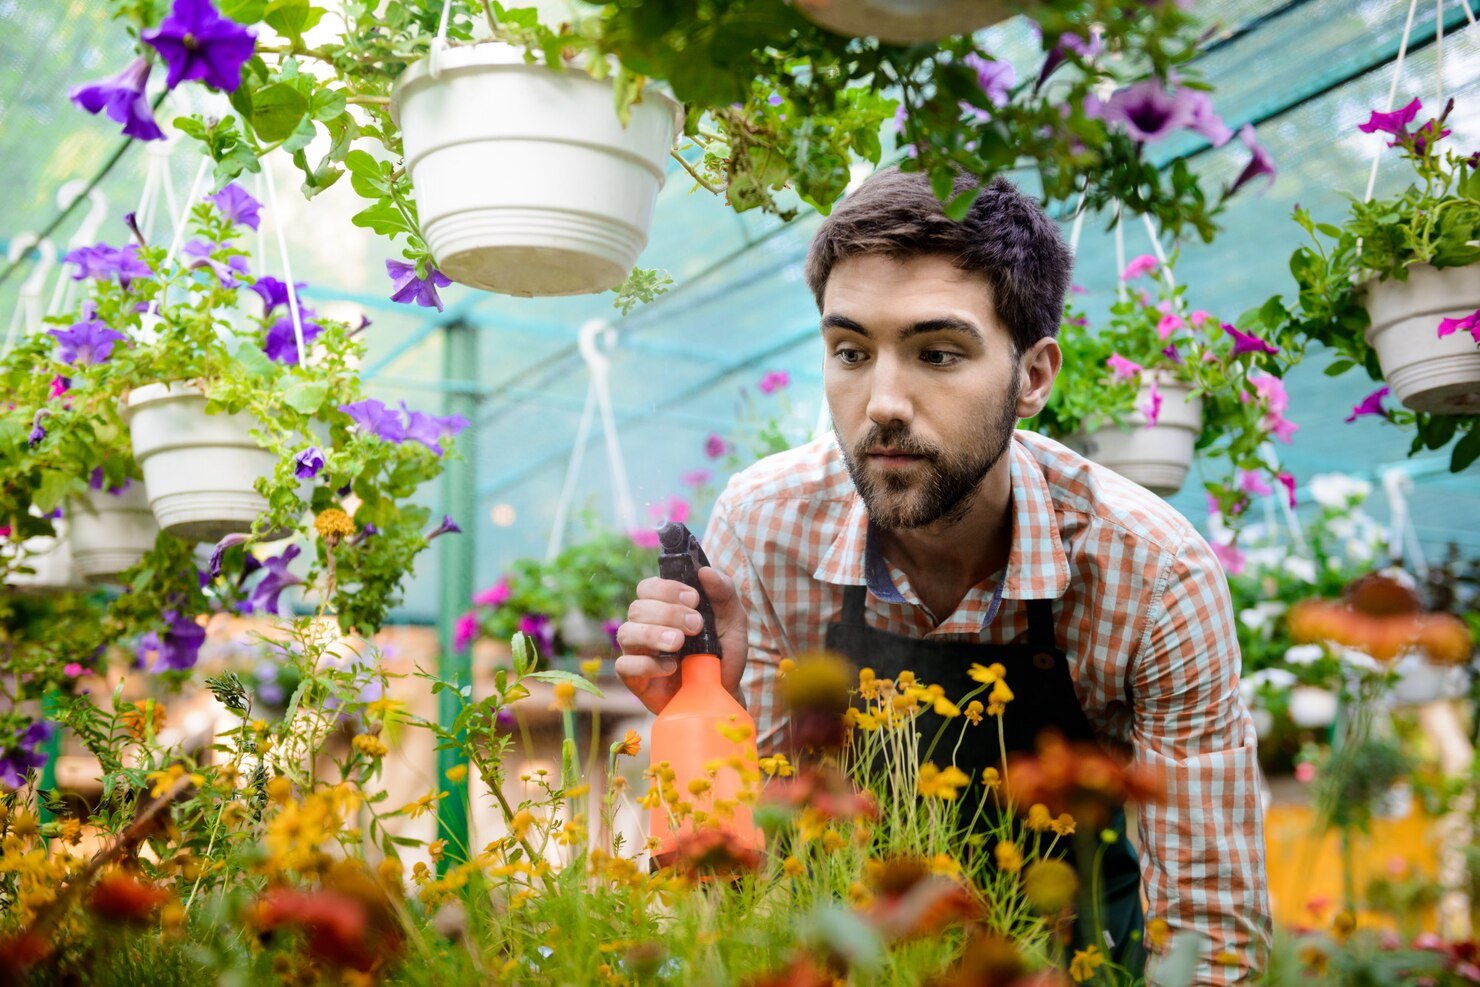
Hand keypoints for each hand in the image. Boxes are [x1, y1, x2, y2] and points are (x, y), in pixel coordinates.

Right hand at [615, 566, 748, 714]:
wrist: (724, 692)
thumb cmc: (722, 654)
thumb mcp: (732, 621)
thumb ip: (724, 593)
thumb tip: (705, 571)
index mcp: (663, 608)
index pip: (648, 587)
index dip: (666, 589)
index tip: (694, 599)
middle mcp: (645, 627)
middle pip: (637, 608)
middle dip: (668, 613)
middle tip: (696, 625)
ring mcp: (638, 653)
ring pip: (626, 633)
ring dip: (653, 634)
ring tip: (679, 643)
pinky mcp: (635, 679)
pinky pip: (624, 666)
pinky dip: (647, 664)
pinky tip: (671, 667)